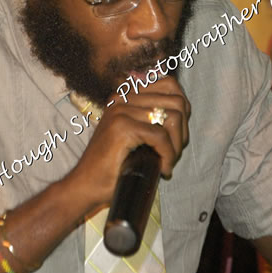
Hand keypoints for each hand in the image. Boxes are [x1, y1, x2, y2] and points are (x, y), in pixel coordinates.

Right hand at [68, 77, 190, 209]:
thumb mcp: (138, 135)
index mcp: (126, 95)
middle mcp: (122, 97)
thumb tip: (184, 108)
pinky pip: (161, 136)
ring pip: (172, 117)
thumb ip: (154, 118)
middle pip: (176, 101)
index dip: (183, 111)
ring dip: (177, 145)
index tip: (177, 137)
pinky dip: (168, 155)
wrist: (87, 186)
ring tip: (167, 162)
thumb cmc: (115, 165)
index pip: (170, 86)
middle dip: (183, 131)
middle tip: (173, 154)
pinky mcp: (122, 127)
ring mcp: (121, 110)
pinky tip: (163, 169)